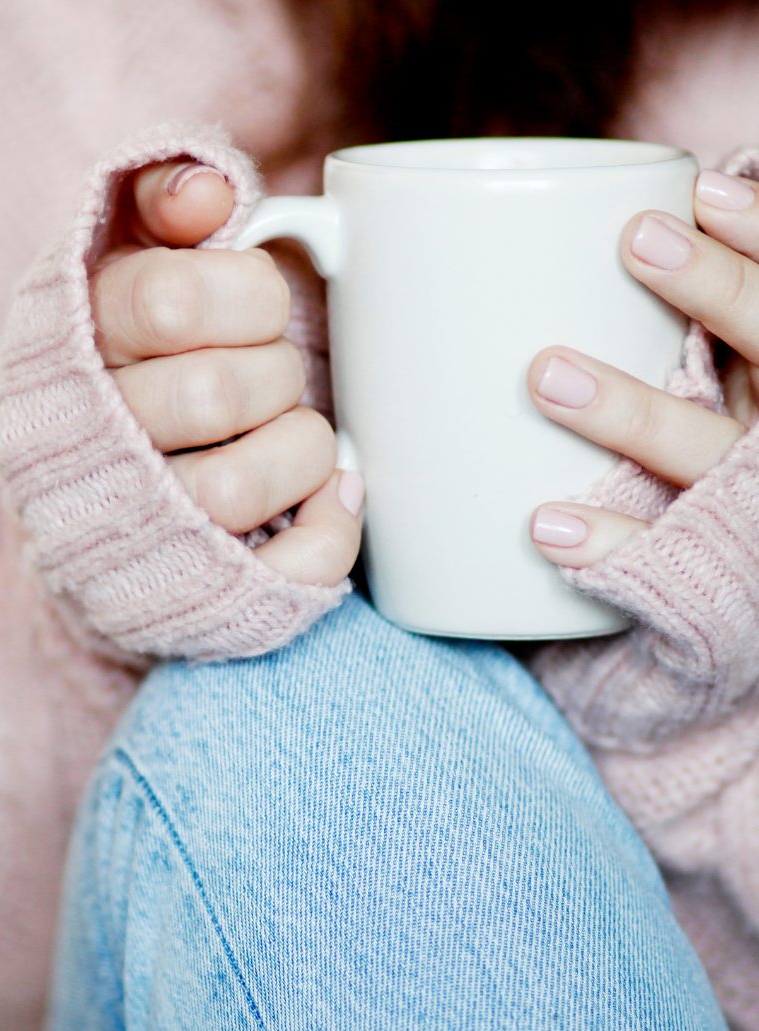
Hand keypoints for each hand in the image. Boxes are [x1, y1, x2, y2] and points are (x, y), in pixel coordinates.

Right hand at [90, 160, 362, 586]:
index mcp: (72, 348)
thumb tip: (212, 190)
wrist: (88, 506)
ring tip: (289, 437)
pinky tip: (328, 497)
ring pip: (239, 487)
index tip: (257, 306)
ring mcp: (139, 531)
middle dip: (275, 373)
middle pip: (216, 393)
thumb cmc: (131, 367)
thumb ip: (159, 201)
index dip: (247, 296)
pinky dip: (332, 528)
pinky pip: (289, 569)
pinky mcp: (194, 594)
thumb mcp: (124, 262)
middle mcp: (91, 445)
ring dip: (301, 449)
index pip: (170, 298)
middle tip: (270, 377)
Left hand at [529, 168, 758, 568]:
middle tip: (636, 241)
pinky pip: (660, 562)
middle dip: (715, 290)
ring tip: (547, 374)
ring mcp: (743, 513)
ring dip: (630, 412)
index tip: (701, 188)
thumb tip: (600, 236)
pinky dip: (607, 543)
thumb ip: (681, 345)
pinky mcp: (706, 580)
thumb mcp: (720, 400)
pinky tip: (548, 525)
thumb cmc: (699, 467)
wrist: (719, 586)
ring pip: (704, 452)